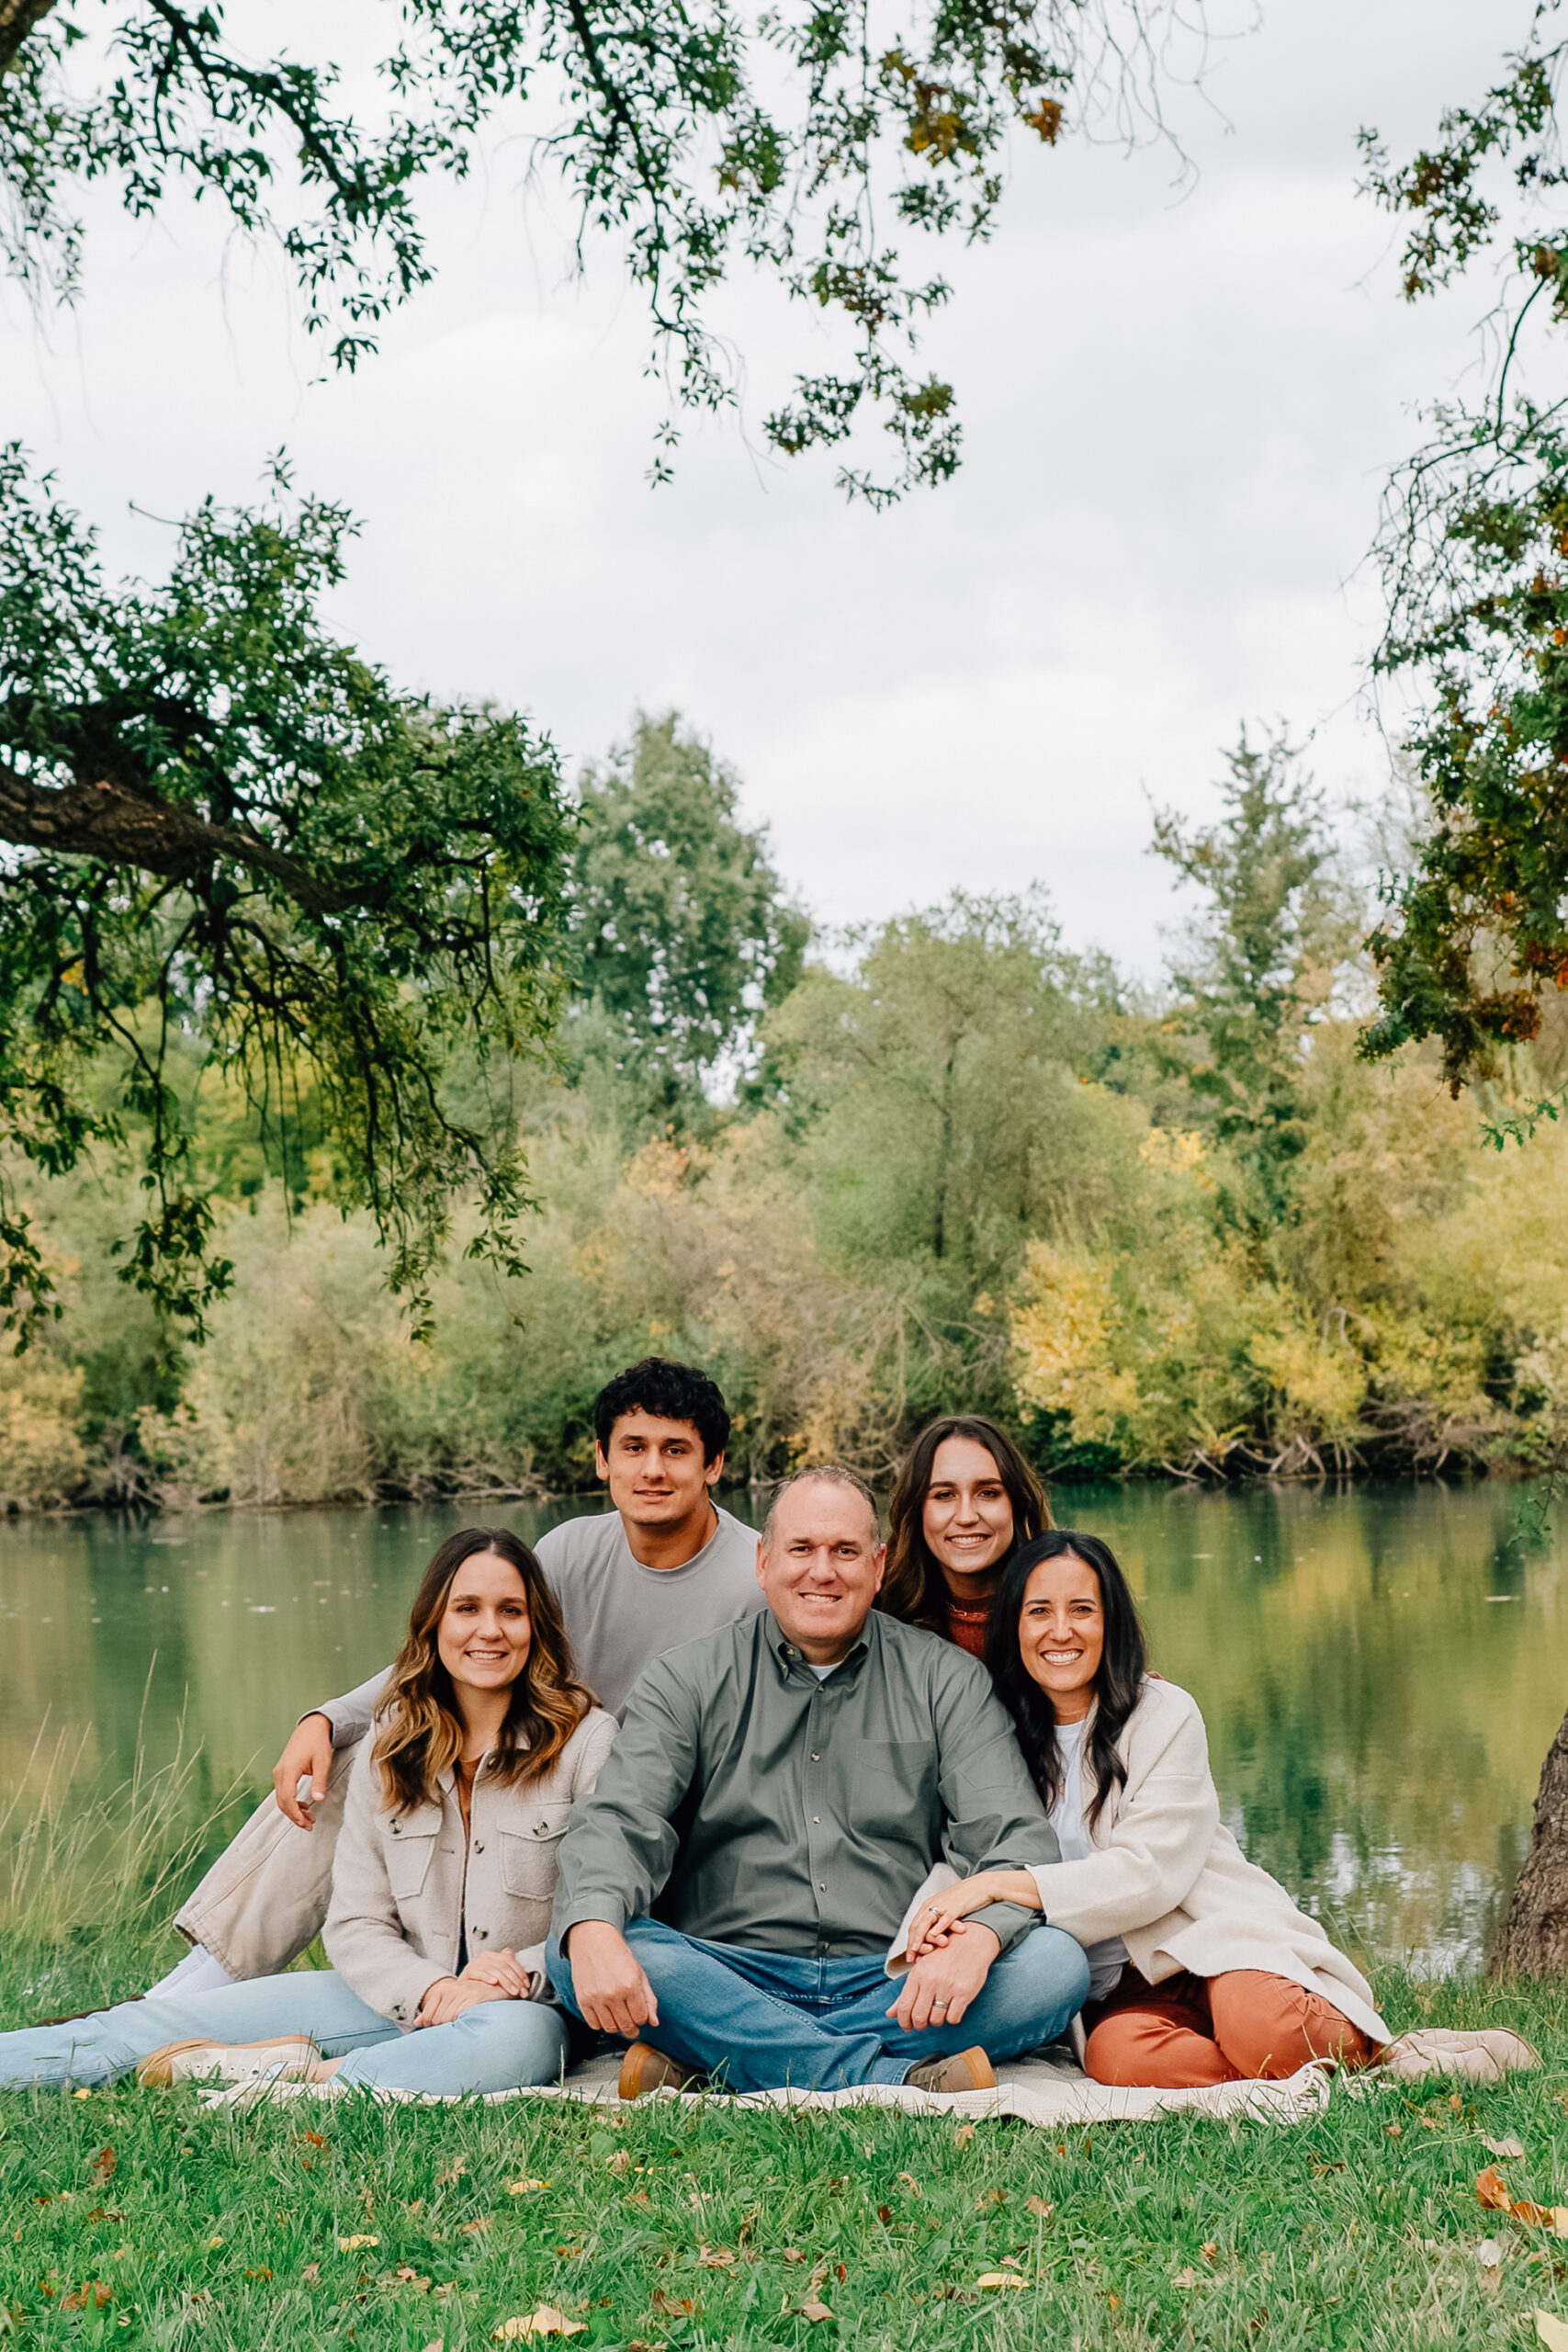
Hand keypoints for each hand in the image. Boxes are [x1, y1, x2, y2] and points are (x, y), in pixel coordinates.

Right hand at [273, 1713, 333, 1829]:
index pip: (287, 1798)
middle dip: (295, 1816)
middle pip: (282, 1802)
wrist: (311, 1728)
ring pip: (281, 1798)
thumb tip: (318, 1800)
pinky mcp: (281, 1772)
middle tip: (310, 1826)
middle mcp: (280, 1772)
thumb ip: (319, 1781)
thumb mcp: (323, 1762)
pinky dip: (291, 1802)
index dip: (295, 1814)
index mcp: (289, 1769)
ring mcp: (279, 1772)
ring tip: (309, 1819)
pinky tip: (304, 1806)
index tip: (306, 1824)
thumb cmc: (318, 1743)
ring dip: (293, 1811)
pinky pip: (283, 1792)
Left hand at [413, 1975, 509, 2026]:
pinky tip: (469, 2023)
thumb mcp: (452, 2003)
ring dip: (454, 2028)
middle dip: (444, 2028)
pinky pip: (458, 2017)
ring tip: (464, 2025)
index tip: (448, 2026)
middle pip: (436, 2019)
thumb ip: (434, 2012)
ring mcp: (462, 1992)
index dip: (434, 2026)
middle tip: (458, 2027)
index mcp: (443, 1989)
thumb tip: (416, 2023)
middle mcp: (451, 1988)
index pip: (428, 2016)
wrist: (498, 1993)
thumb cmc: (474, 2002)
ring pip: (446, 2019)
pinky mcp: (473, 1997)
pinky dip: (461, 2024)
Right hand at [459, 1947, 533, 1998]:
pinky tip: (494, 1982)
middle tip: (522, 1992)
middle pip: (503, 1965)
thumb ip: (506, 1967)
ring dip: (506, 1981)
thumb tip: (512, 1954)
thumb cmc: (483, 1985)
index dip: (520, 1972)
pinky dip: (487, 1976)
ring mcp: (475, 1963)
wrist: (462, 1993)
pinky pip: (478, 1972)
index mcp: (493, 1955)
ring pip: (494, 1969)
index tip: (527, 1986)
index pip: (510, 1960)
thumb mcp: (497, 1976)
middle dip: (515, 1980)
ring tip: (513, 1992)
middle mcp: (484, 1957)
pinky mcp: (467, 1972)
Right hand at [564, 1921, 658, 2038]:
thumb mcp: (639, 1973)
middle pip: (626, 2026)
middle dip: (632, 2028)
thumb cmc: (617, 1955)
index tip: (640, 2014)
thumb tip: (654, 2022)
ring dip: (617, 2027)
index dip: (643, 2019)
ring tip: (618, 2017)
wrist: (593, 1941)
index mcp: (630, 1985)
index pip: (641, 2018)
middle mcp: (612, 1994)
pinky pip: (593, 2024)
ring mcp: (596, 1998)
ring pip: (610, 2028)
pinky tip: (605, 2014)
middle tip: (632, 2024)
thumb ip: (649, 1999)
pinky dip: (601, 2024)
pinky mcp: (583, 2000)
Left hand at [887, 1923, 1000, 2032]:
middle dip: (919, 2025)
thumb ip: (905, 1993)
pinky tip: (952, 2010)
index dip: (903, 2022)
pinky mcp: (964, 1993)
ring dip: (936, 2021)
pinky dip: (952, 2018)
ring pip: (936, 2019)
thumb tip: (889, 2014)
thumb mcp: (922, 1969)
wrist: (971, 1943)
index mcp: (917, 1974)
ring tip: (938, 2013)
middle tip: (922, 2024)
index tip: (906, 2027)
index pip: (904, 2006)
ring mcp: (948, 1987)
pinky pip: (953, 2018)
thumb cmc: (944, 1956)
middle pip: (918, 2016)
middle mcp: (931, 1981)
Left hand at [904, 1870, 1023, 1960]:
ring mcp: (943, 1906)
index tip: (909, 1956)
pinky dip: (938, 1928)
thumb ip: (938, 1921)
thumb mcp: (947, 1910)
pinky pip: (944, 1919)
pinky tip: (934, 1937)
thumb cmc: (965, 1899)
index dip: (910, 1941)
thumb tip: (933, 1938)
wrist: (980, 1886)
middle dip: (912, 1943)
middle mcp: (933, 1904)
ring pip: (926, 1922)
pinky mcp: (955, 1907)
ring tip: (917, 1950)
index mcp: (929, 1905)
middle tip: (910, 1958)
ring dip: (920, 1938)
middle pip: (916, 1925)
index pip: (914, 1925)